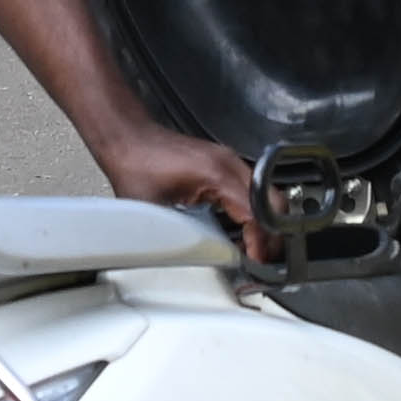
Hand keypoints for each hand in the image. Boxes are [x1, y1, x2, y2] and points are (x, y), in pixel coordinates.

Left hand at [86, 117, 269, 260]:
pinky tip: (237, 231)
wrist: (127, 137)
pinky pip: (250, 191)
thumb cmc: (135, 165)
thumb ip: (180, 237)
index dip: (261, 242)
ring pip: (265, 196)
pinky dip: (251, 212)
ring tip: (250, 250)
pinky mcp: (223, 165)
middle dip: (271, 234)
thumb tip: (196, 261)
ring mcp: (228, 162)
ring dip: (263, 224)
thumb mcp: (154, 211)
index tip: (257, 262)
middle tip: (259, 260)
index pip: (257, 213)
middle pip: (272, 202)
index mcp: (217, 174)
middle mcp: (229, 164)